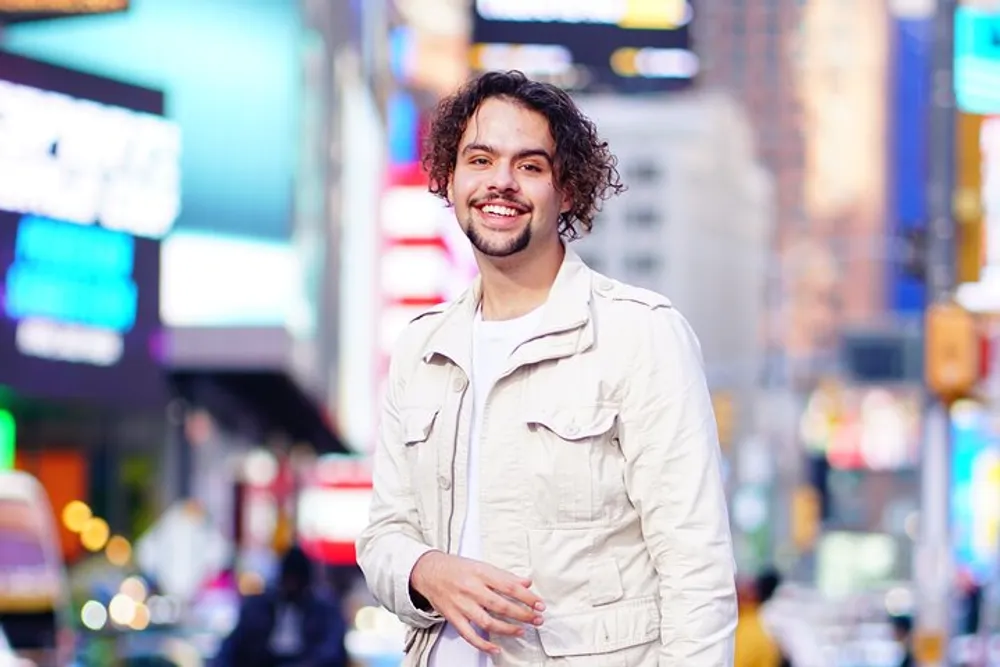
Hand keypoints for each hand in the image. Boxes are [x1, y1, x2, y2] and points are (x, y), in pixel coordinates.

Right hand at [410, 551, 545, 654]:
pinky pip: (469, 635)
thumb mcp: (482, 565)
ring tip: (521, 631)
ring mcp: (461, 604)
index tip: (539, 604)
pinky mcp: (453, 617)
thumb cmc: (456, 567)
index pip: (509, 586)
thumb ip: (504, 576)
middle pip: (501, 605)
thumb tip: (526, 582)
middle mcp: (471, 589)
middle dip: (522, 614)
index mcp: (480, 573)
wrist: (428, 571)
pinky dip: (483, 644)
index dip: (527, 597)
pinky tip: (496, 648)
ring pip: (487, 621)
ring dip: (507, 629)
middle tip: (536, 619)